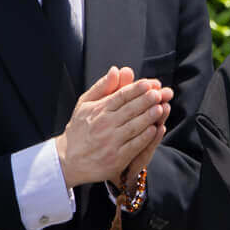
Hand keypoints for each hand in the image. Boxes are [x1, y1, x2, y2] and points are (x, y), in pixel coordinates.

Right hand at [54, 67, 171, 187]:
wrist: (69, 160)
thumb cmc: (79, 129)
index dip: (136, 89)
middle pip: (130, 110)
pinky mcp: (116, 158)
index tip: (150, 83)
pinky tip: (155, 129)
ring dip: (148, 117)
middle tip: (160, 93)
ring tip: (161, 108)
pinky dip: (145, 137)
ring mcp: (110, 142)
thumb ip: (102, 87)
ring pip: (134, 126)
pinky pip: (134, 145)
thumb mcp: (85, 104)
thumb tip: (116, 70)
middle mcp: (104, 125)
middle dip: (146, 100)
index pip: (121, 96)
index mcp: (98, 110)